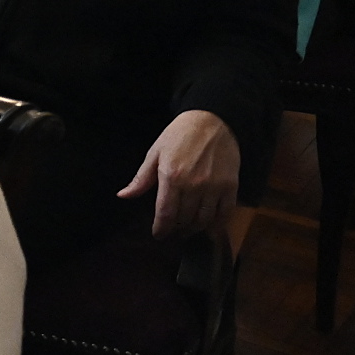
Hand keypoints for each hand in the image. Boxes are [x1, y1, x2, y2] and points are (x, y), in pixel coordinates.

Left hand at [119, 109, 240, 236]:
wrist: (212, 120)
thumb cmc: (179, 135)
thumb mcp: (155, 153)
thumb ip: (141, 179)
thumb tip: (124, 195)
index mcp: (171, 177)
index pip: (166, 213)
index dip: (161, 228)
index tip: (158, 235)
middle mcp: (194, 185)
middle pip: (185, 219)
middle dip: (177, 229)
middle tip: (173, 232)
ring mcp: (214, 187)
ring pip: (205, 220)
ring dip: (195, 229)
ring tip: (188, 229)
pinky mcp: (231, 186)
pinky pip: (225, 213)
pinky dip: (217, 224)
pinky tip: (209, 226)